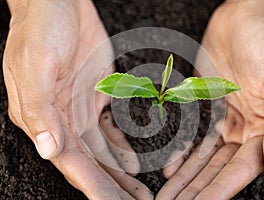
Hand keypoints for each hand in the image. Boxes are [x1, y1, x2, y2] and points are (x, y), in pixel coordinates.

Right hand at [3, 0, 151, 198]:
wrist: (59, 2)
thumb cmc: (41, 27)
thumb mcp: (35, 64)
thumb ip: (40, 108)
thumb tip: (47, 149)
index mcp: (42, 117)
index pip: (71, 162)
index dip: (93, 186)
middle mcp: (60, 119)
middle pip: (89, 163)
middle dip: (111, 187)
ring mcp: (79, 109)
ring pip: (102, 152)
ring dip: (119, 173)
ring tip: (139, 192)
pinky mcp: (95, 97)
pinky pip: (109, 130)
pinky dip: (121, 148)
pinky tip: (133, 162)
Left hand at [157, 0, 263, 198]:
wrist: (247, 15)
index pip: (241, 169)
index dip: (219, 190)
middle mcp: (248, 128)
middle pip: (218, 169)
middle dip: (196, 190)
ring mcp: (228, 118)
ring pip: (204, 157)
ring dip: (186, 177)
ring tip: (167, 195)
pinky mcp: (210, 105)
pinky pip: (196, 135)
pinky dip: (183, 152)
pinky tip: (170, 166)